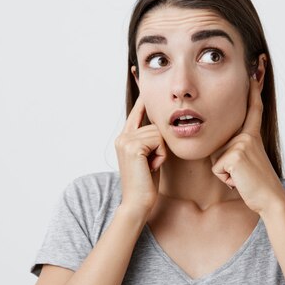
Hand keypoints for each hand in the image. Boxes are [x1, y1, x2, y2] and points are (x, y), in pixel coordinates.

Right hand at [114, 95, 166, 216]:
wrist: (137, 202)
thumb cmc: (146, 182)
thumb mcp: (149, 157)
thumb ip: (150, 141)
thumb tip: (161, 126)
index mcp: (124, 138)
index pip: (136, 115)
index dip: (142, 102)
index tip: (142, 82)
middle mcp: (122, 137)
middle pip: (156, 127)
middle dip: (161, 147)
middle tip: (151, 164)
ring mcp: (126, 141)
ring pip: (159, 134)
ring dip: (161, 152)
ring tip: (150, 166)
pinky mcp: (133, 146)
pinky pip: (159, 142)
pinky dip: (161, 156)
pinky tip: (151, 167)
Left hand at [209, 74, 284, 214]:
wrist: (270, 199)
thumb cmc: (256, 184)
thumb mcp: (245, 161)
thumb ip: (232, 148)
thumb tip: (219, 149)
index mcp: (253, 135)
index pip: (254, 107)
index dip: (254, 87)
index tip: (258, 65)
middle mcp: (249, 136)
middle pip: (222, 142)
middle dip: (228, 163)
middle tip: (245, 169)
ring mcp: (243, 144)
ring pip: (217, 158)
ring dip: (225, 172)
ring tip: (242, 178)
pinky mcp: (235, 156)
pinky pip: (217, 168)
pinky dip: (225, 178)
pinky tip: (239, 181)